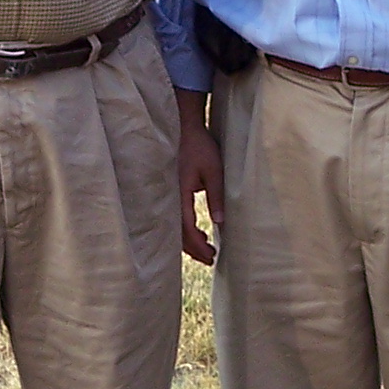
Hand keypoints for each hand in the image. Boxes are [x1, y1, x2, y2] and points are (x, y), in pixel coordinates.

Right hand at [177, 94, 224, 265]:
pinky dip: (185, 230)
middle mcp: (170, 196)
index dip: (198, 246)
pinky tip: (199, 233)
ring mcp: (168, 194)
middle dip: (194, 249)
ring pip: (175, 228)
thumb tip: (220, 222)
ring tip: (207, 249)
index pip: (187, 228)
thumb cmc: (200, 147)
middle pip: (178, 233)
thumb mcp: (214, 170)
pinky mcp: (171, 192)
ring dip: (190, 242)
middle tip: (211, 259)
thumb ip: (216, 196)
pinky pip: (175, 218)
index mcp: (179, 193)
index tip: (211, 256)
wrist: (185, 128)